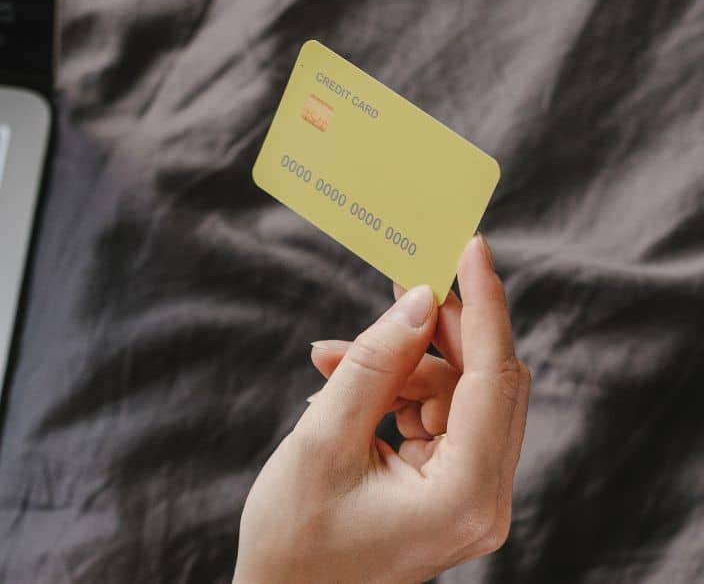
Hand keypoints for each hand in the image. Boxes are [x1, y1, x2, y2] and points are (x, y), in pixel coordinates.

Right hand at [235, 235, 530, 583]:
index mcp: (466, 496)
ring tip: (330, 360)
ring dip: (397, 367)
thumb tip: (417, 299)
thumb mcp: (323, 442)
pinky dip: (392, 396)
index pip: (494, 378)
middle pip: (484, 383)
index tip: (470, 246)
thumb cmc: (293, 540)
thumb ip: (375, 365)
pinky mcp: (448, 495)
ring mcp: (469, 500)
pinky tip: (341, 389)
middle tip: (397, 280)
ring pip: (454, 398)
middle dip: (436, 330)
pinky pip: (434, 421)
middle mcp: (484, 501)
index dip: (483, 305)